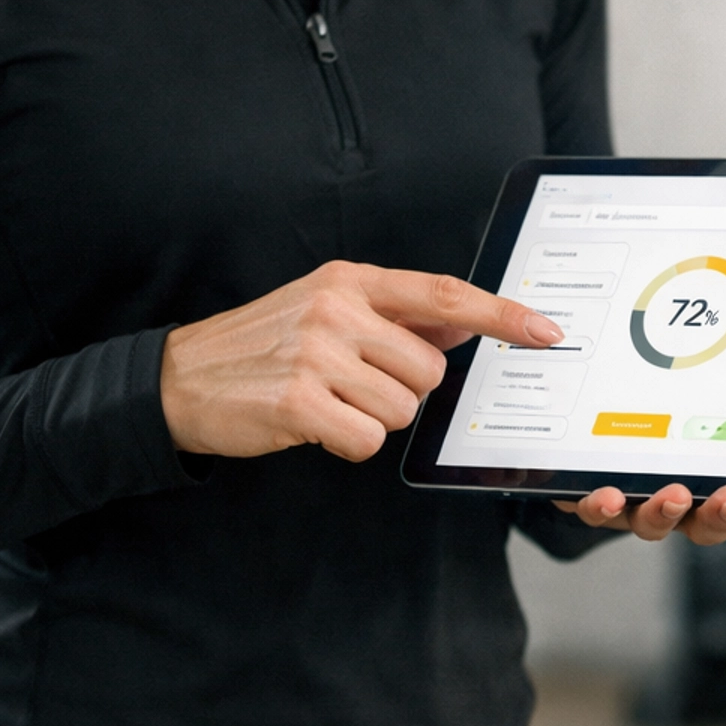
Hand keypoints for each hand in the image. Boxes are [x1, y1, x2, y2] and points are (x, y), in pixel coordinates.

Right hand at [161, 262, 560, 462]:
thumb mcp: (326, 310)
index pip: (444, 295)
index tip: (546, 332)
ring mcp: (316, 354)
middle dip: (404, 391)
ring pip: (402, 409)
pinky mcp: (297, 403)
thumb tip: (464, 327)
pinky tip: (314, 425)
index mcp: (350, 281)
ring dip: (372, 419)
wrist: (179, 378)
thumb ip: (395, 317)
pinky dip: (346, 443)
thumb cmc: (262, 345)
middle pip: (429, 370)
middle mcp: (337, 310)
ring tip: (327, 401)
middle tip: (353, 386)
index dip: (501, 315)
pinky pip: (365, 440)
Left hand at [553, 379, 725, 544]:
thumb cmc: (692, 390)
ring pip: (656, 522)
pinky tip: (600, 489)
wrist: (592, 411)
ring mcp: (640, 495)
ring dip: (665, 514)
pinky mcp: (590, 489)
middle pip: (715, 521)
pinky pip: (594, 509)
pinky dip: (597, 506)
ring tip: (672, 490)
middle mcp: (691, 491)